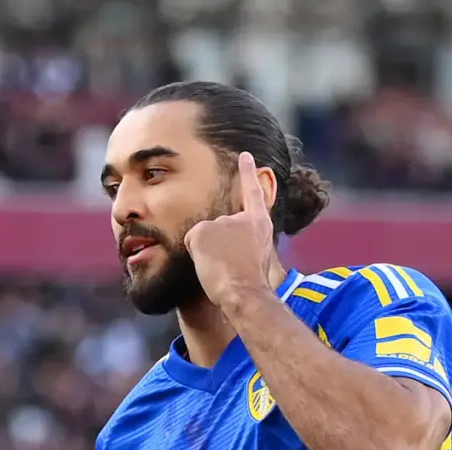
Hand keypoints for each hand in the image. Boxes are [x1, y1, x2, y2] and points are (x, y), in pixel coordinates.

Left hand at [183, 152, 275, 308]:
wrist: (245, 291)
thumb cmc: (252, 283)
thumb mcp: (260, 254)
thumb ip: (247, 239)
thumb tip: (230, 242)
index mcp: (259, 224)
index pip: (254, 193)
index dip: (248, 173)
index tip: (245, 155)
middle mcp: (241, 218)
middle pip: (219, 228)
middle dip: (218, 247)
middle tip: (231, 267)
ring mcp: (221, 221)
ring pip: (204, 237)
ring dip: (208, 253)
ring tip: (223, 268)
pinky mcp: (203, 229)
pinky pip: (192, 242)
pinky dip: (197, 255)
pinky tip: (210, 264)